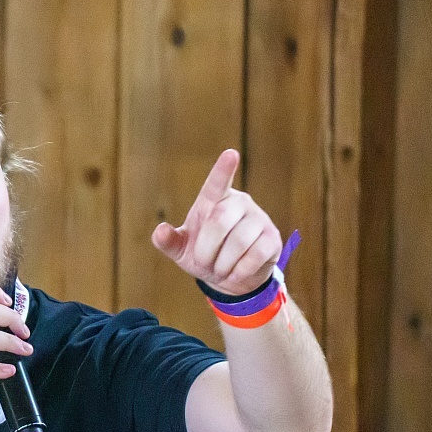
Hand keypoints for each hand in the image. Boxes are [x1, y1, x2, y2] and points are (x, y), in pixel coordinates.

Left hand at [152, 149, 282, 295]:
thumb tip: (159, 231)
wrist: (231, 277)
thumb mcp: (182, 250)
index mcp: (213, 201)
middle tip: (204, 261)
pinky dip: (238, 272)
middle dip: (206, 248)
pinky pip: (254, 256)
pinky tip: (234, 274)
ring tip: (220, 268)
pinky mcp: (272, 238)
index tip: (231, 154)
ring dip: (222, 263)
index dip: (223, 169)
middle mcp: (238, 203)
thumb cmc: (204, 255)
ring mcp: (259, 219)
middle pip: (220, 221)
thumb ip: (169, 241)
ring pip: (239, 241)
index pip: (216, 183)